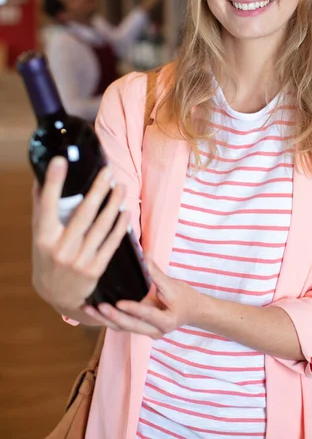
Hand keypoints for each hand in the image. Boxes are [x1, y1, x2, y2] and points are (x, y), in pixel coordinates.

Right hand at [32, 157, 130, 311]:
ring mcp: (79, 260)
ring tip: (120, 186)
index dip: (54, 183)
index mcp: (43, 238)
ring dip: (113, 204)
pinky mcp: (96, 269)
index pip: (47, 206)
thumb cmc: (47, 257)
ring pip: (101, 227)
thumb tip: (42, 177)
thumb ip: (41, 208)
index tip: (61, 160)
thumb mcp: (39, 235)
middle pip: (83, 214)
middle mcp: (61, 249)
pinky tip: (126, 211)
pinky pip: (111, 243)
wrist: (57, 296)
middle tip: (108, 171)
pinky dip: (120, 226)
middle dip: (97, 190)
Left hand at [83, 258, 200, 337]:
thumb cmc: (185, 298)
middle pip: (130, 326)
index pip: (146, 315)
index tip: (119, 302)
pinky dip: (107, 318)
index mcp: (166, 321)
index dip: (133, 309)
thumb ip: (156, 273)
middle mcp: (154, 331)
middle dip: (112, 316)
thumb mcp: (173, 285)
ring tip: (88, 308)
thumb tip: (144, 254)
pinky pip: (121, 324)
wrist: (192, 312)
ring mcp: (145, 331)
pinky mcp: (138, 327)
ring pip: (121, 328)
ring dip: (104, 319)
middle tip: (97, 307)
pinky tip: (93, 310)